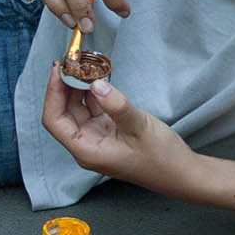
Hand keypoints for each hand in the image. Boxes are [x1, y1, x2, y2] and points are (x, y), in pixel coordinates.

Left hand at [41, 76, 192, 187]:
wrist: (181, 173)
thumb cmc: (160, 157)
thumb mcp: (139, 127)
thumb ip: (116, 105)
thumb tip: (95, 84)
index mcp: (86, 149)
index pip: (55, 120)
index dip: (53, 93)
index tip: (59, 69)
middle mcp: (86, 144)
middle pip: (64, 113)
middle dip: (65, 87)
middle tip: (73, 62)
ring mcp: (98, 137)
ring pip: (78, 110)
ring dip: (79, 88)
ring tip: (84, 66)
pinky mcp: (110, 132)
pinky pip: (94, 110)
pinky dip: (94, 94)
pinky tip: (98, 78)